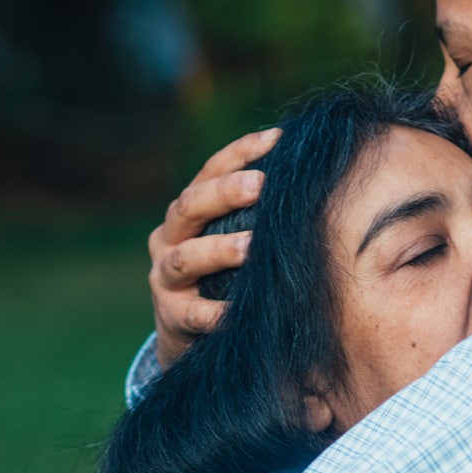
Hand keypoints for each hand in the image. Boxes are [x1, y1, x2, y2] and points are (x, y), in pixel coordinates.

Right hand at [146, 128, 278, 368]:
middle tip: (261, 185)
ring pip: (187, 257)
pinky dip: (214, 313)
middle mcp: (169, 238)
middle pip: (190, 206)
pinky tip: (237, 311)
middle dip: (225, 193)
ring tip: (251, 246)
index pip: (209, 172)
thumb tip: (306, 171)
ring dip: (220, 250)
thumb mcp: (228, 237)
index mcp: (186, 212)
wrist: (183, 332)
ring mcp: (165, 276)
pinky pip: (193, 313)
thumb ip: (254, 212)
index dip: (240, 153)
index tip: (277, 139)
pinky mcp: (171, 316)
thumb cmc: (219, 274)